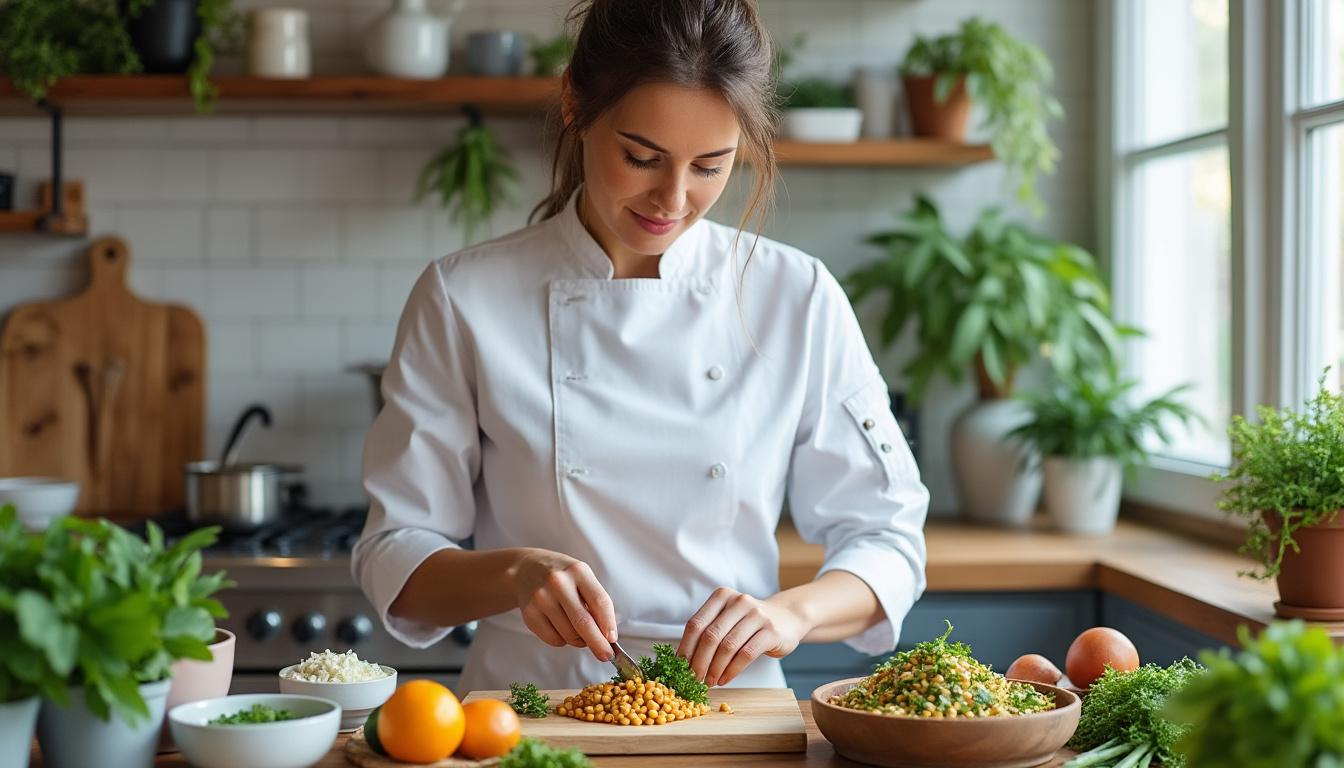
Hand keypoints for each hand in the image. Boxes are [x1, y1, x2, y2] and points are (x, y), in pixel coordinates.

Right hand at [510, 549, 616, 662]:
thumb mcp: (582, 578)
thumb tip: (608, 636)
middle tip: (606, 656)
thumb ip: (596, 603)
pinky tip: (561, 628)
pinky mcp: (529, 613)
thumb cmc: (563, 577)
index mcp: (578, 571)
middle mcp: (558, 583)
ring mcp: (541, 598)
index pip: (599, 602)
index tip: (613, 640)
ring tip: (578, 630)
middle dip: (598, 644)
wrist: (526, 570)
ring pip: (569, 635)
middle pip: (583, 623)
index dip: (609, 624)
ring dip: (579, 641)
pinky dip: (563, 641)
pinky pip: (553, 640)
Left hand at [677, 588, 808, 686]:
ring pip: (728, 646)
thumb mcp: (728, 620)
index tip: (679, 668)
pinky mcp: (771, 630)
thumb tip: (683, 662)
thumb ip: (709, 632)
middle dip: (699, 662)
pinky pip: (746, 654)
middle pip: (710, 636)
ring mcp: (757, 614)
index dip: (685, 648)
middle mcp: (738, 601)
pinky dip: (732, 670)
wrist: (787, 618)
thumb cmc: (749, 624)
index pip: (696, 624)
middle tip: (693, 680)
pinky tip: (725, 679)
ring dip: (715, 669)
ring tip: (710, 682)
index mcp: (722, 596)